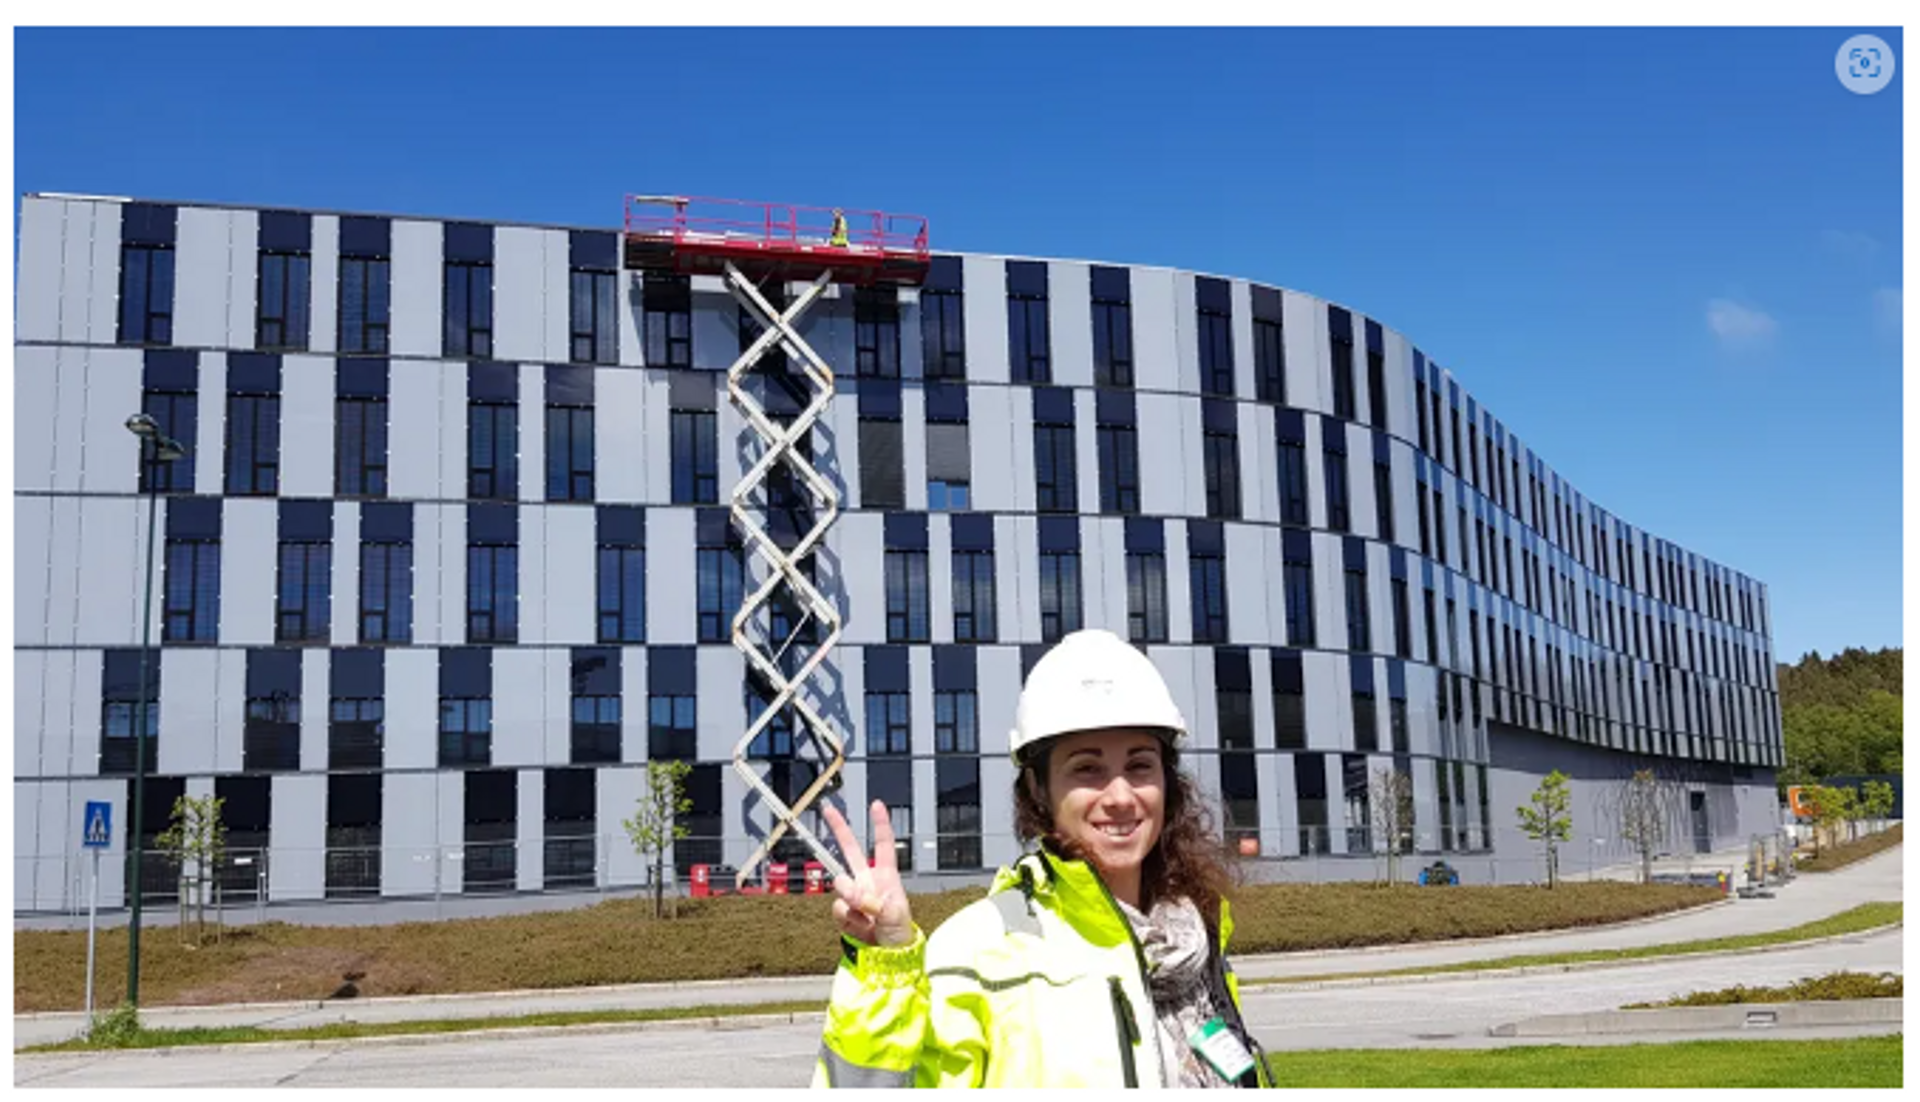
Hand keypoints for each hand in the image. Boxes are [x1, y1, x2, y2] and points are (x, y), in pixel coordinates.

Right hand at [823, 800, 913, 947]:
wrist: (886, 955)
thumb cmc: (898, 932)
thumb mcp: (894, 915)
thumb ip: (872, 901)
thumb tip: (850, 891)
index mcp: (886, 876)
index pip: (884, 846)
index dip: (880, 825)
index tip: (877, 805)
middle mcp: (867, 880)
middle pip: (851, 849)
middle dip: (839, 828)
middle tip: (828, 809)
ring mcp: (853, 895)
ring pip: (840, 885)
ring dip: (852, 901)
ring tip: (868, 918)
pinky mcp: (843, 910)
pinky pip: (838, 909)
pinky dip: (849, 920)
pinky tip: (862, 927)